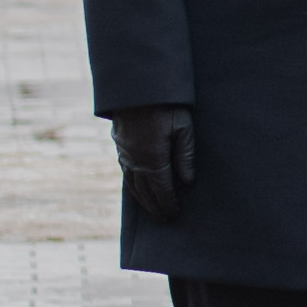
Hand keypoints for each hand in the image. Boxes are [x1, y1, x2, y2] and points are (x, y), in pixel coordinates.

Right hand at [111, 104, 194, 222]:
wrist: (136, 86)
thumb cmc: (166, 105)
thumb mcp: (183, 127)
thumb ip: (186, 155)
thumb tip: (188, 181)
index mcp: (152, 158)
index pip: (161, 189)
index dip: (168, 203)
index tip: (174, 215)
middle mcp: (135, 159)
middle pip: (145, 191)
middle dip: (155, 206)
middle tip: (164, 219)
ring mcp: (124, 152)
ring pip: (131, 183)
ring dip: (141, 199)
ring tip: (151, 210)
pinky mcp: (118, 144)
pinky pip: (124, 170)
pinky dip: (130, 184)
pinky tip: (135, 187)